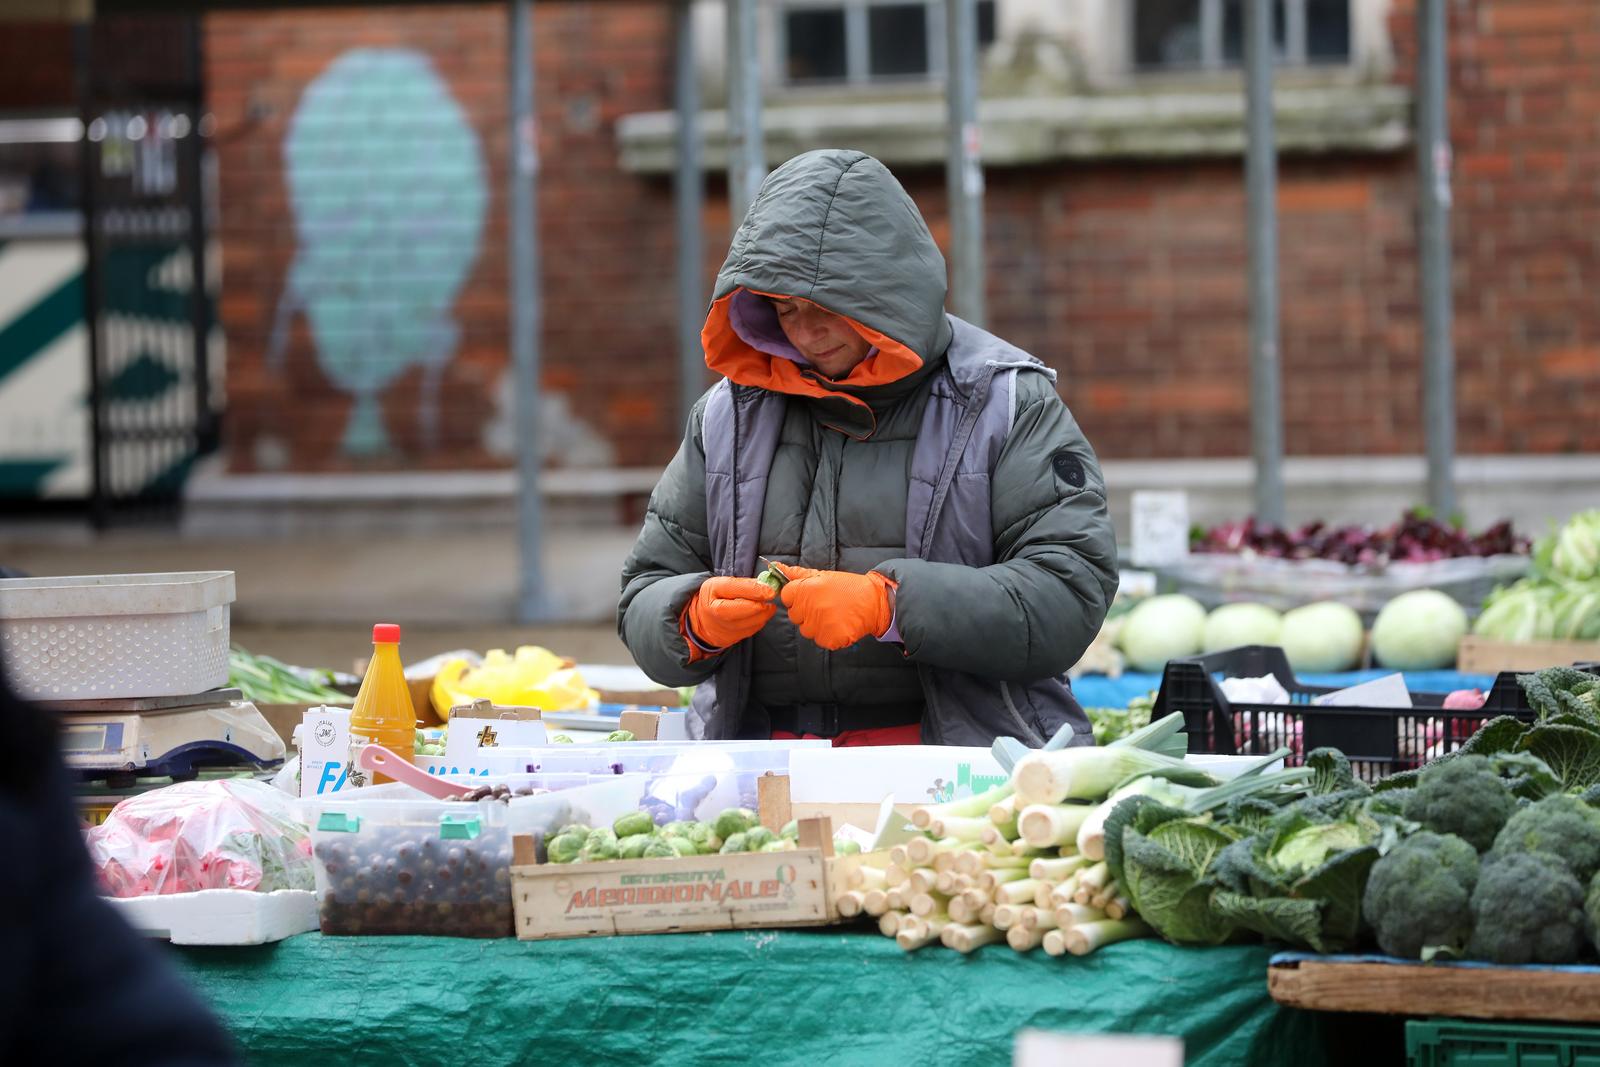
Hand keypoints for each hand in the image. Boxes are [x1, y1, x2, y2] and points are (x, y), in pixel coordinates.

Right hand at [683, 576, 777, 654]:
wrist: (704, 619)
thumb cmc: (717, 597)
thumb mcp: (724, 584)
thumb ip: (743, 583)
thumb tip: (765, 585)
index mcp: (712, 591)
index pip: (733, 588)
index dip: (754, 590)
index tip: (770, 591)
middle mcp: (715, 611)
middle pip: (740, 609)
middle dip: (760, 605)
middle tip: (771, 599)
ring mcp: (722, 627)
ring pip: (749, 623)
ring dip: (763, 614)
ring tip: (769, 606)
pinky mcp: (730, 639)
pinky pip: (750, 630)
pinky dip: (759, 621)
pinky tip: (761, 614)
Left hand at [771, 563, 895, 650]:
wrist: (875, 602)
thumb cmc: (849, 587)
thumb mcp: (823, 575)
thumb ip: (797, 573)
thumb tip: (775, 566)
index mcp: (807, 589)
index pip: (786, 596)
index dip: (797, 596)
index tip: (810, 596)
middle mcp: (810, 607)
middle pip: (794, 615)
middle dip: (806, 612)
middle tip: (825, 605)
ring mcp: (819, 625)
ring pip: (806, 630)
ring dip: (816, 625)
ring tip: (833, 615)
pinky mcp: (829, 639)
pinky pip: (820, 640)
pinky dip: (828, 636)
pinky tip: (839, 625)